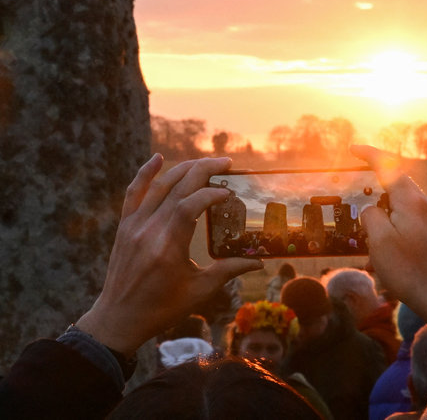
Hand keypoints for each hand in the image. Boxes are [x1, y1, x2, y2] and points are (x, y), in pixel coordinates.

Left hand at [76, 154, 262, 356]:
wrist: (119, 318)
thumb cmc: (162, 308)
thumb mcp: (199, 291)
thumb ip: (228, 271)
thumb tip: (258, 263)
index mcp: (168, 247)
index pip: (190, 206)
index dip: (211, 194)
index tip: (229, 193)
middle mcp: (149, 230)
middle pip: (177, 188)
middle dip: (204, 170)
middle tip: (226, 163)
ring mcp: (134, 226)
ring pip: (159, 185)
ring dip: (183, 168)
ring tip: (205, 162)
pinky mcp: (125, 226)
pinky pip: (134, 192)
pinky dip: (145, 173)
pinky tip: (157, 157)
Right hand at [351, 145, 426, 329]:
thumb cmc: (409, 271)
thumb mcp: (379, 241)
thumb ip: (371, 216)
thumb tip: (371, 209)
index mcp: (413, 202)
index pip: (389, 166)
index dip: (370, 154)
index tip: (353, 149)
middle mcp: (426, 205)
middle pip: (397, 182)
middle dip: (375, 183)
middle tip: (356, 190)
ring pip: (402, 203)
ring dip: (383, 210)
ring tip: (368, 231)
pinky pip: (409, 219)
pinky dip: (392, 224)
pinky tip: (384, 246)